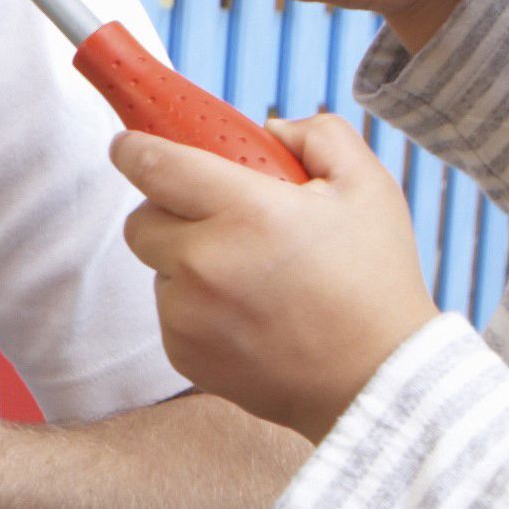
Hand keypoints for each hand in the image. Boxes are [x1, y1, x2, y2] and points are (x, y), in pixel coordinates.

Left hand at [113, 112, 438, 443]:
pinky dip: (195, 308)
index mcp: (246, 211)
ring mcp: (188, 314)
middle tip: (218, 218)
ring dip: (186, 263)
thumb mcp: (367, 187)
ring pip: (158, 269)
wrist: (378, 380)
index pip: (154, 164)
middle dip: (169, 210)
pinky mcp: (183, 354)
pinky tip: (249, 314)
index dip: (135, 148)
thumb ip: (318, 136)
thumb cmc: (375, 281)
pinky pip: (170, 313)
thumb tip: (270, 128)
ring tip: (251, 276)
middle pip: (141, 219)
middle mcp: (204, 263)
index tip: (131, 145)